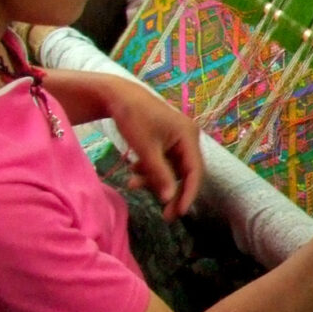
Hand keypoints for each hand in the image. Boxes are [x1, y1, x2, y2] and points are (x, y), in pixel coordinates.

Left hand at [103, 79, 202, 219]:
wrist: (117, 95)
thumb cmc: (133, 118)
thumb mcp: (145, 149)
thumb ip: (159, 174)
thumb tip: (169, 200)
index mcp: (189, 137)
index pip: (195, 172)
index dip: (189, 194)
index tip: (179, 213)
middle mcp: (189, 138)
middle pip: (186, 173)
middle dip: (172, 192)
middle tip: (165, 216)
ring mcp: (178, 139)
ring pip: (173, 169)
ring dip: (156, 180)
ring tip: (133, 185)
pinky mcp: (167, 140)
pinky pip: (164, 161)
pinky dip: (151, 170)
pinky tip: (135, 172)